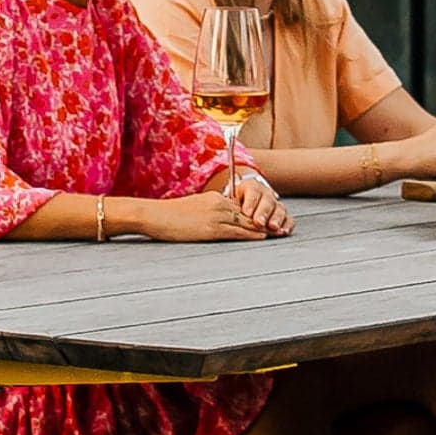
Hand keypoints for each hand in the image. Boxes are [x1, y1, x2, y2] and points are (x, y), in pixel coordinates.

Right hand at [136, 171, 290, 241]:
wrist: (154, 214)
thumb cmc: (169, 215)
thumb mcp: (193, 209)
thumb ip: (209, 213)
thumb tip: (216, 222)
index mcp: (215, 198)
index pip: (242, 207)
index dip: (257, 215)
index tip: (269, 220)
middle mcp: (219, 204)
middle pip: (248, 213)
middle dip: (265, 220)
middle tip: (281, 226)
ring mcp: (216, 215)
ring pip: (246, 222)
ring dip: (263, 228)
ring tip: (277, 233)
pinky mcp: (211, 228)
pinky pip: (236, 231)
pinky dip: (251, 234)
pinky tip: (262, 236)